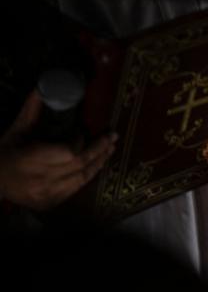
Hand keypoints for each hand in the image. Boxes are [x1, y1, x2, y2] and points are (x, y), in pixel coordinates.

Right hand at [0, 90, 116, 210]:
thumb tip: (41, 88)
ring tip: (110, 149)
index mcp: (32, 159)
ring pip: (81, 178)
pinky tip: (96, 166)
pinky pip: (75, 190)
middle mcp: (41, 179)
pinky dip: (87, 177)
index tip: (81, 133)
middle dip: (99, 149)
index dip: (79, 142)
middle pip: (80, 164)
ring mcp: (46, 194)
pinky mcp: (49, 203)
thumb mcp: (15, 131)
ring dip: (98, 163)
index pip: (68, 152)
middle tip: (113, 137)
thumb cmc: (4, 153)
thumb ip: (31, 111)